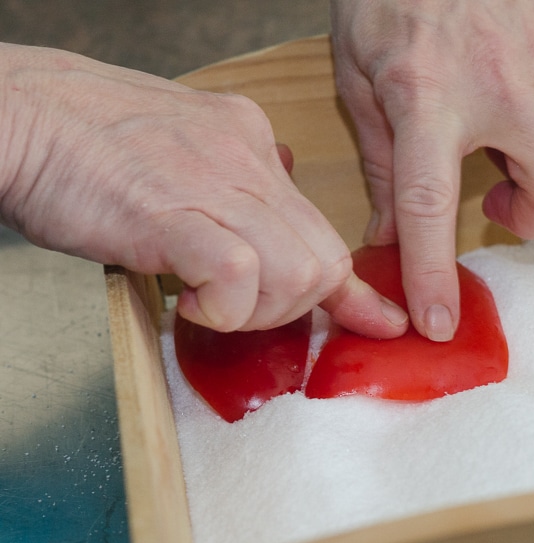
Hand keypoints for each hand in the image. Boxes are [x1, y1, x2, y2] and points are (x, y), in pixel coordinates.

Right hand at [0, 43, 407, 336]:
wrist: (15, 113)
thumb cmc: (82, 139)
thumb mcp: (184, 144)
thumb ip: (234, 176)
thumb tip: (276, 195)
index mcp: (252, 143)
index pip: (324, 226)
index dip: (353, 288)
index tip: (379, 320)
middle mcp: (248, 159)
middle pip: (324, 258)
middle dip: (293, 306)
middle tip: (235, 308)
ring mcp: (215, 184)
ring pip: (298, 273)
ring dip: (258, 313)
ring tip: (204, 302)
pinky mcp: (173, 214)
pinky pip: (240, 276)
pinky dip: (223, 308)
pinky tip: (185, 299)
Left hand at [330, 0, 533, 340]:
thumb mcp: (361, 80)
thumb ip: (383, 164)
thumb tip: (388, 240)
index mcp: (425, 95)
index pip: (431, 204)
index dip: (433, 273)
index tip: (437, 323)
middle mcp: (495, 82)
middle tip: (495, 202)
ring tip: (506, 151)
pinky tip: (528, 115)